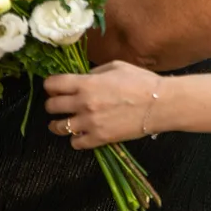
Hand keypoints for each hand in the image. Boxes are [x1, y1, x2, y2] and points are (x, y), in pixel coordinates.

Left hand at [44, 59, 163, 148]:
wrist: (160, 104)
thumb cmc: (141, 81)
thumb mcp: (115, 66)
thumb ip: (94, 72)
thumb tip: (82, 79)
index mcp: (86, 83)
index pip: (53, 84)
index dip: (50, 85)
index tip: (54, 87)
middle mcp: (83, 103)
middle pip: (51, 106)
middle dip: (52, 104)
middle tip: (58, 105)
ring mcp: (90, 123)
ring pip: (59, 127)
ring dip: (58, 124)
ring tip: (63, 123)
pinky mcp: (100, 138)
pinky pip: (75, 144)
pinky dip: (76, 140)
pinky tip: (81, 134)